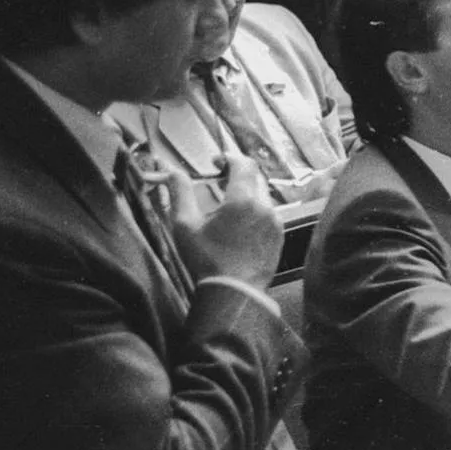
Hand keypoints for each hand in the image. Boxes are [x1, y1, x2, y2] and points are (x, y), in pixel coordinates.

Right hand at [164, 154, 282, 288]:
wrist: (233, 292)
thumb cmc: (205, 259)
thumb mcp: (185, 225)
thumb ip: (179, 192)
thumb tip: (171, 170)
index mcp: (241, 199)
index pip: (243, 163)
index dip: (229, 157)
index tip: (216, 161)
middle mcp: (264, 205)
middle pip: (254, 177)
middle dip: (237, 174)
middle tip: (219, 181)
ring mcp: (275, 220)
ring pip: (263, 194)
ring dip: (247, 192)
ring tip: (229, 206)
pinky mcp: (279, 233)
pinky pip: (269, 212)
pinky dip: (256, 209)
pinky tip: (241, 224)